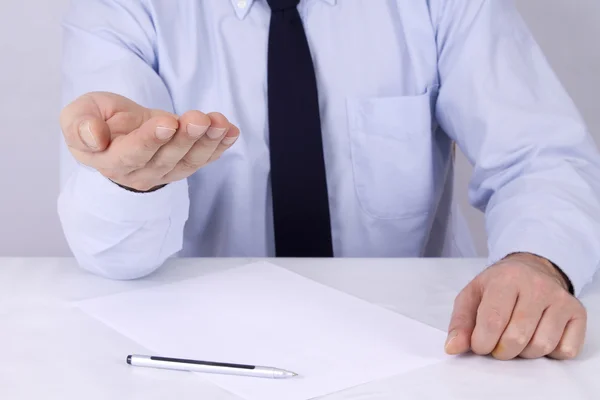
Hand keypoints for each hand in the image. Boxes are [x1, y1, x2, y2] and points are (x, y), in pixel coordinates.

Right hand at [60, 92, 239, 190]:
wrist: (117, 132)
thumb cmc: (97, 121)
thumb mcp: (78, 115)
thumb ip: (80, 126)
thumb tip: (94, 138)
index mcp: (112, 161)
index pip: (133, 154)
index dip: (151, 140)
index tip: (168, 122)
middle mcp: (142, 173)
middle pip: (167, 159)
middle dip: (186, 138)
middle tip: (199, 119)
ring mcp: (167, 171)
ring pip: (190, 161)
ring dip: (208, 141)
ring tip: (219, 122)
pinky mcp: (185, 164)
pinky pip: (205, 159)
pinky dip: (221, 145)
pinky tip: (231, 130)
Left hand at [445, 253, 586, 359]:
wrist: (532, 268)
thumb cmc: (498, 286)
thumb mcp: (472, 295)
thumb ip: (460, 323)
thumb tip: (452, 348)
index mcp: (506, 279)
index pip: (493, 321)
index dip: (482, 342)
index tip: (479, 345)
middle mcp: (536, 286)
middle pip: (517, 338)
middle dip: (501, 350)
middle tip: (497, 343)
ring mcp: (560, 298)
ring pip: (541, 346)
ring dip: (524, 353)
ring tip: (517, 337)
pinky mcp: (578, 312)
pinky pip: (565, 350)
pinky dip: (550, 352)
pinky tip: (539, 335)